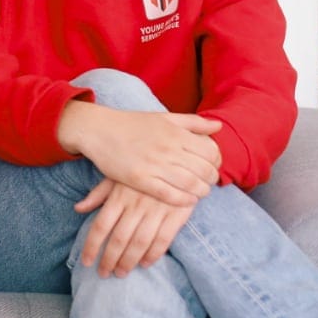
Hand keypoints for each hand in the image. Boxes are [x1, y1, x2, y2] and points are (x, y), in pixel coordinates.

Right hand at [58, 102, 221, 206]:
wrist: (98, 130)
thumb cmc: (132, 124)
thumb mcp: (164, 117)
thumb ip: (193, 122)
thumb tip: (219, 126)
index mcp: (176, 132)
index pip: (211, 152)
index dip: (216, 162)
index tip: (212, 166)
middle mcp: (168, 148)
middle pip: (204, 170)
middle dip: (211, 179)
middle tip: (208, 182)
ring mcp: (154, 165)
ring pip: (190, 184)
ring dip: (200, 191)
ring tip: (199, 192)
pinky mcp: (140, 179)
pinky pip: (170, 194)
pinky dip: (183, 200)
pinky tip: (186, 199)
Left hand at [75, 178, 196, 277]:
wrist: (178, 158)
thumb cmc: (142, 168)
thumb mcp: (117, 176)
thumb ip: (98, 194)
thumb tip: (77, 208)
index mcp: (119, 196)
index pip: (100, 226)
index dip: (91, 246)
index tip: (86, 262)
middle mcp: (135, 205)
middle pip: (118, 239)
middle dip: (109, 259)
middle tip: (104, 274)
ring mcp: (157, 210)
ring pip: (139, 243)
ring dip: (129, 261)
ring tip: (121, 273)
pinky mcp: (176, 214)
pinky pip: (163, 239)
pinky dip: (154, 254)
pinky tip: (145, 264)